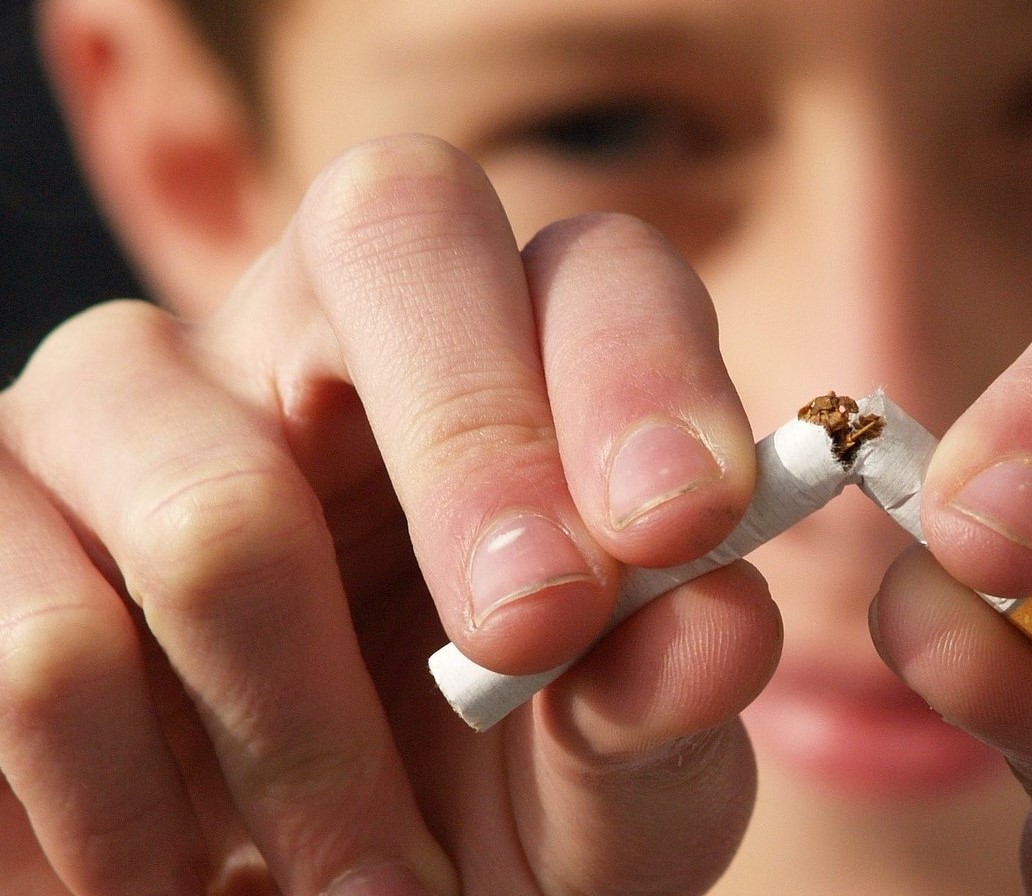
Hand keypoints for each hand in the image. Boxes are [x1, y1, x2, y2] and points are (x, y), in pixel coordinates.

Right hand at [0, 135, 778, 894]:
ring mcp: (125, 406)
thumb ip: (665, 697)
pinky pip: (44, 645)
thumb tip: (719, 621)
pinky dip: (139, 810)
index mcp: (511, 359)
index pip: (589, 267)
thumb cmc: (490, 819)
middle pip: (392, 230)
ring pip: (216, 499)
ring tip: (374, 885)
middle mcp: (314, 332)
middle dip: (480, 454)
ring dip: (312, 744)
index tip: (678, 529)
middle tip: (528, 645)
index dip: (639, 372)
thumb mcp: (613, 783)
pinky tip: (190, 872)